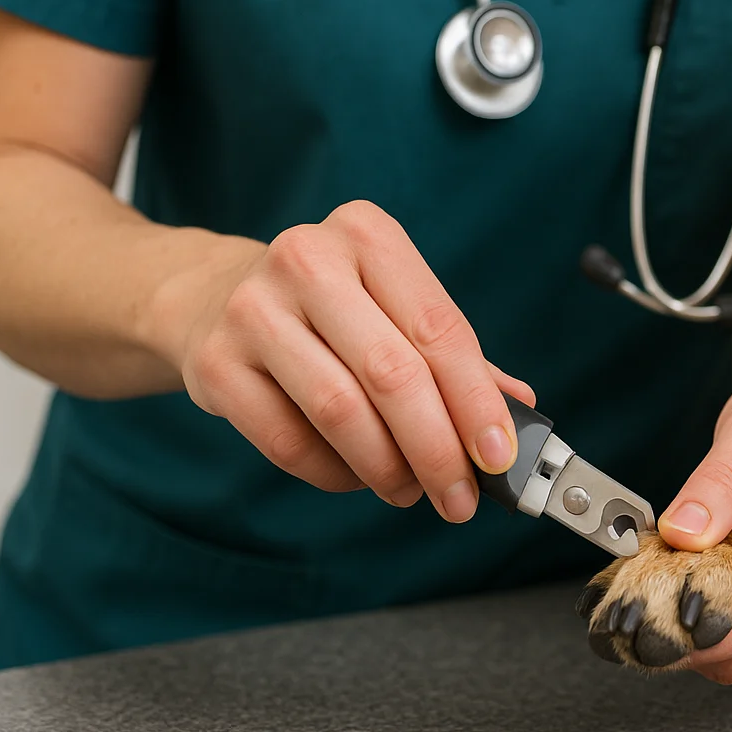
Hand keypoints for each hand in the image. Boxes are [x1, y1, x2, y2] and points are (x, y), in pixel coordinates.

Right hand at [158, 200, 532, 521]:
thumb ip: (453, 355)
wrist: (211, 296)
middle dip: (436, 448)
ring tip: (410, 490)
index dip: (475, 401)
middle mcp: (307, 259)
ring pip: (340, 411)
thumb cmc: (331, 308)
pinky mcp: (214, 364)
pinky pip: (289, 442)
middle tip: (459, 497)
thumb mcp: (392, 306)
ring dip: (388, 468)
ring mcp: (253, 310)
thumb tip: (520, 409)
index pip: (438, 328)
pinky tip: (358, 477)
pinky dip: (336, 474)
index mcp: (367, 234)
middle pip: (392, 373)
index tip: (500, 456)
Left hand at [656, 360, 731, 681]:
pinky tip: (662, 582)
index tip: (645, 618)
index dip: (701, 633)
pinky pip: (731, 624)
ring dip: (684, 630)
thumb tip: (683, 534)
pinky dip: (692, 614)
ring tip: (639, 589)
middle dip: (685, 638)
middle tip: (624, 607)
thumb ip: (719, 482)